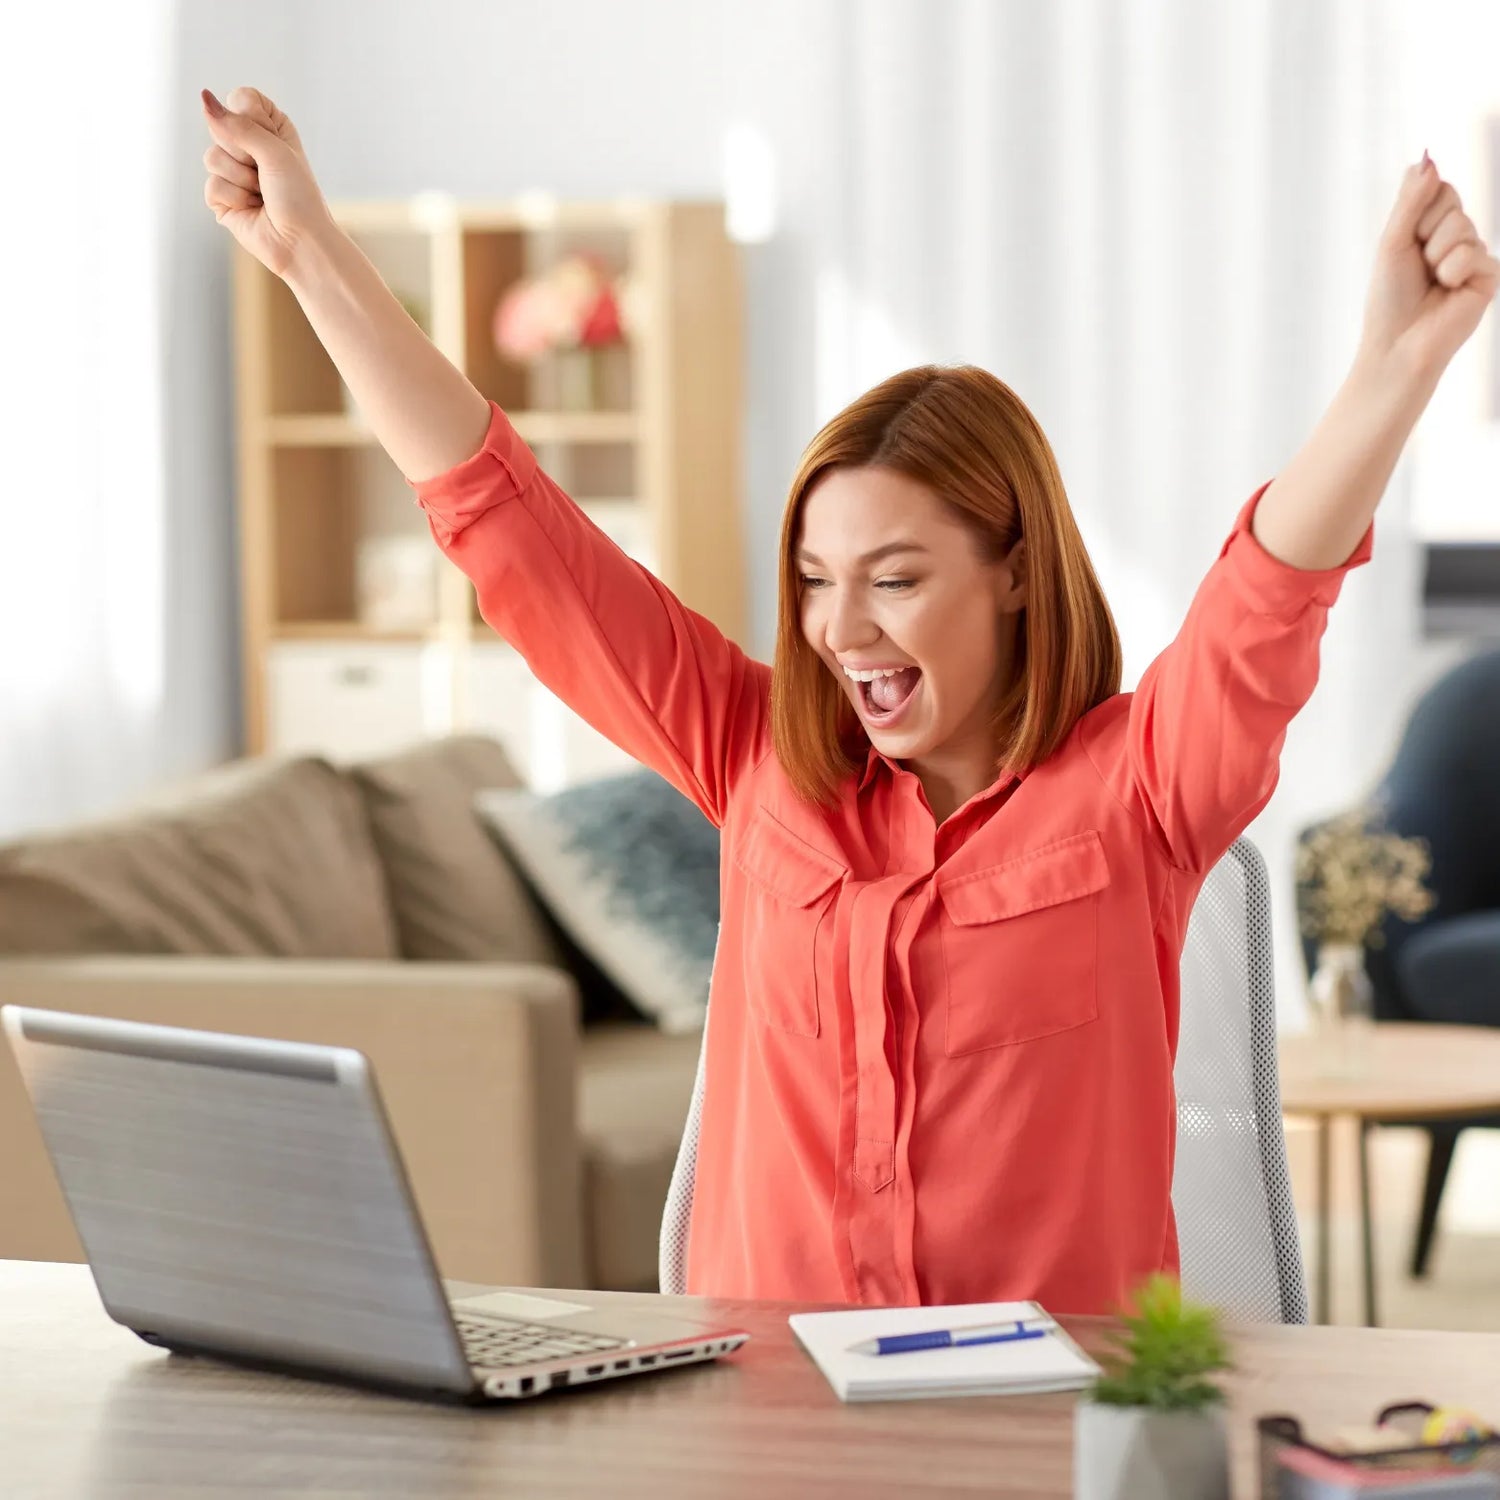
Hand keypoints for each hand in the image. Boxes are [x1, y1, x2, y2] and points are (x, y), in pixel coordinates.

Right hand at [200, 87, 332, 279]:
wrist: (300, 243)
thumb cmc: (298, 197)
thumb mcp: (275, 152)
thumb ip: (239, 125)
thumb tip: (205, 99)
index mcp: (270, 127)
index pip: (241, 98)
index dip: (251, 118)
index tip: (272, 142)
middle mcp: (249, 145)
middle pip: (220, 125)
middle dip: (244, 152)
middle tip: (266, 173)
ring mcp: (233, 171)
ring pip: (211, 157)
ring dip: (241, 179)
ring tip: (261, 194)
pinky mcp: (221, 197)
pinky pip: (211, 185)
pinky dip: (234, 199)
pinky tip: (252, 209)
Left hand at [1357, 154, 1499, 386]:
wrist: (1398, 345)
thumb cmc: (1389, 299)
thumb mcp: (1393, 242)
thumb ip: (1411, 200)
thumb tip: (1427, 157)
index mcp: (1430, 227)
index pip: (1437, 185)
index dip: (1418, 208)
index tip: (1406, 237)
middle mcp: (1455, 237)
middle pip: (1452, 200)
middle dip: (1426, 231)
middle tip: (1417, 264)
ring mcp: (1474, 255)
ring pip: (1462, 226)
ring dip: (1436, 254)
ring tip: (1431, 281)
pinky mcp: (1489, 275)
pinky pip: (1474, 253)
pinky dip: (1453, 272)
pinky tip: (1448, 291)